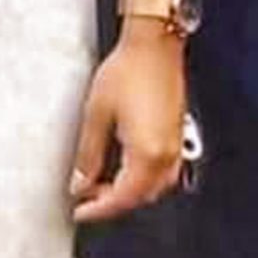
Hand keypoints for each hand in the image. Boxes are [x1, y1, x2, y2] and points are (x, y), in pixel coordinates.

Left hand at [70, 23, 187, 222]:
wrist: (154, 45)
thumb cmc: (127, 70)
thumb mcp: (96, 113)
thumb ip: (88, 154)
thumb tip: (80, 183)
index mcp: (146, 154)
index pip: (122, 198)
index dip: (98, 209)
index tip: (80, 212)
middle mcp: (166, 155)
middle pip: (140, 197)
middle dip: (113, 202)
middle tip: (87, 196)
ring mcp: (175, 146)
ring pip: (155, 187)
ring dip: (130, 192)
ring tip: (103, 183)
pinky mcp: (178, 135)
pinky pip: (164, 172)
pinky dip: (144, 179)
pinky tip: (126, 168)